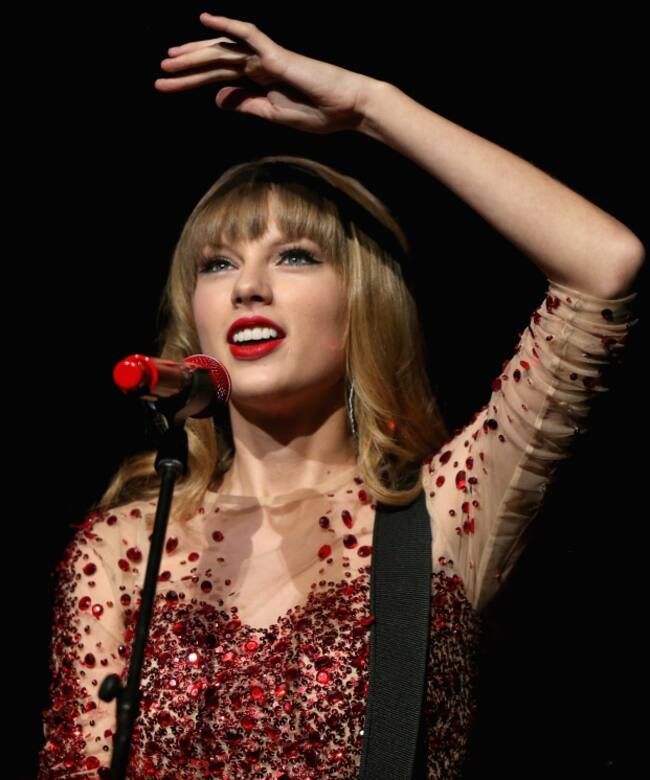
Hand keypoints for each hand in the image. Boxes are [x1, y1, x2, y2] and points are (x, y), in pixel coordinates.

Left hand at [154, 12, 380, 133]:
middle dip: (186, 69)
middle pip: (215, 64)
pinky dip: (227, 25)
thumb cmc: (318, 113)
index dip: (191, 82)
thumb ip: (246, 105)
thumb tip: (216, 99)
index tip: (167, 86)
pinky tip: (205, 20)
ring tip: (169, 62)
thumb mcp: (273, 115)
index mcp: (258, 83)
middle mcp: (258, 66)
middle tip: (159, 74)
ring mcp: (267, 59)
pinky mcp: (277, 56)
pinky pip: (248, 34)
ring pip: (224, 52)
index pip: (217, 79)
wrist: (348, 108)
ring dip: (195, 55)